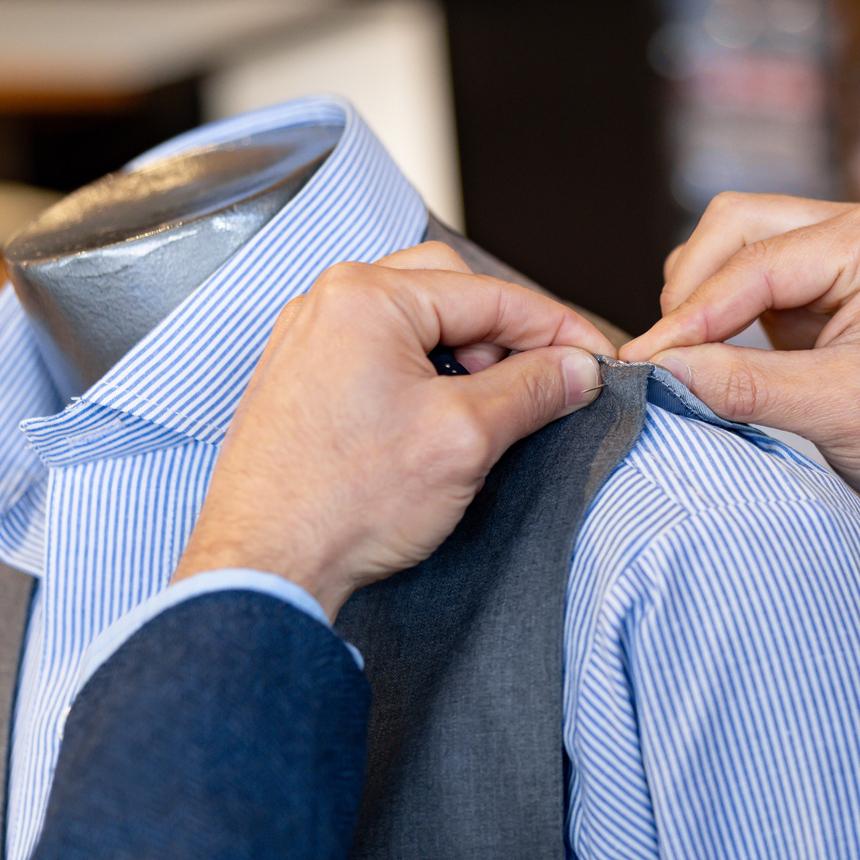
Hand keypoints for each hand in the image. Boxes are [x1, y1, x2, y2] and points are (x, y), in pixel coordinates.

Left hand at [175, 242, 610, 618]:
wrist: (265, 565)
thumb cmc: (342, 504)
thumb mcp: (465, 438)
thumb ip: (533, 389)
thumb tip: (577, 367)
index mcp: (367, 297)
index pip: (491, 294)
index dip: (556, 328)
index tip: (594, 360)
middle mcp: (329, 303)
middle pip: (452, 293)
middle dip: (504, 338)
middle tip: (539, 388)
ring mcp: (309, 339)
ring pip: (417, 324)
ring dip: (463, 359)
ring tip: (484, 416)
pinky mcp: (302, 379)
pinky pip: (380, 353)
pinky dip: (422, 376)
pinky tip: (438, 425)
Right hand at [620, 193, 859, 547]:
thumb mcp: (839, 413)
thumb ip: (747, 385)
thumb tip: (664, 370)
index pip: (757, 261)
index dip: (693, 313)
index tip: (645, 361)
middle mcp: (858, 230)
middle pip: (735, 228)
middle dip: (692, 292)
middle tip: (659, 358)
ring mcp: (838, 256)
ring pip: (733, 249)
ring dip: (700, 300)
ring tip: (681, 361)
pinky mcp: (821, 290)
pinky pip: (747, 283)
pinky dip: (717, 316)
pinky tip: (706, 359)